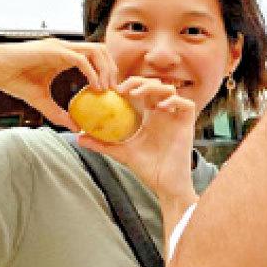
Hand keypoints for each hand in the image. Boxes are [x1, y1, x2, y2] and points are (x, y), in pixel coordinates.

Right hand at [0, 38, 116, 128]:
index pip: (96, 57)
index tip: (112, 92)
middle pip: (102, 51)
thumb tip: (76, 128)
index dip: (108, 72)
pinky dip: (92, 72)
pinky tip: (96, 88)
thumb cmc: (12, 80)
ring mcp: (59, 46)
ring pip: (95, 51)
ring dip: (106, 70)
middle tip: (115, 91)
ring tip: (107, 90)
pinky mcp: (52, 50)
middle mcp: (65, 48)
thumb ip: (58, 113)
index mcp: (65, 55)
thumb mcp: (40, 100)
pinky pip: (80, 59)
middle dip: (112, 70)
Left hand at [76, 77, 196, 201]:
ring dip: (154, 87)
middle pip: (155, 85)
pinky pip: (187, 104)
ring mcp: (176, 118)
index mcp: (150, 116)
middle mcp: (163, 114)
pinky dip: (174, 100)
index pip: (142, 91)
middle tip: (122, 89)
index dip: (129, 85)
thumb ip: (102, 144)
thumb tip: (78, 138)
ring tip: (138, 95)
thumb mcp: (121, 152)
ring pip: (170, 89)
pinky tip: (160, 108)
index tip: (113, 90)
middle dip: (139, 82)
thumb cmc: (146, 169)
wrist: (165, 184)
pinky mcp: (187, 125)